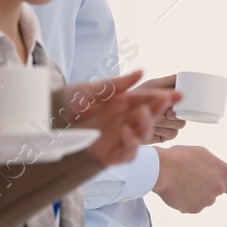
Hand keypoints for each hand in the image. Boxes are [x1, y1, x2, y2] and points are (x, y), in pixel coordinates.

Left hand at [60, 71, 181, 167]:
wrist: (48, 125)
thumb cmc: (70, 105)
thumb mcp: (91, 90)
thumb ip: (116, 84)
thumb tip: (142, 72)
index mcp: (123, 104)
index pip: (147, 100)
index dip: (163, 98)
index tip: (177, 93)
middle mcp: (125, 121)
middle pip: (149, 117)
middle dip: (161, 109)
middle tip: (167, 100)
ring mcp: (119, 138)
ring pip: (142, 135)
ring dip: (146, 124)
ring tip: (142, 113)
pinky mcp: (112, 154)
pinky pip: (128, 153)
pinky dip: (131, 144)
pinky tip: (126, 132)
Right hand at [154, 145, 226, 212]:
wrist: (161, 169)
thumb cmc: (179, 158)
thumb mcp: (202, 153)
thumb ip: (216, 164)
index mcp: (223, 172)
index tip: (226, 184)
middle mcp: (218, 188)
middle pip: (218, 192)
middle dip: (209, 187)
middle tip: (196, 180)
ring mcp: (207, 200)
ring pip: (205, 199)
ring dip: (197, 194)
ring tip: (184, 182)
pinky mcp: (195, 208)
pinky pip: (193, 206)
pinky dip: (187, 201)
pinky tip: (179, 190)